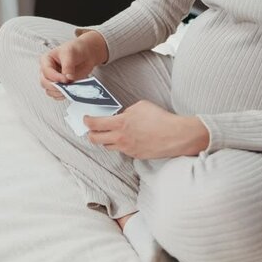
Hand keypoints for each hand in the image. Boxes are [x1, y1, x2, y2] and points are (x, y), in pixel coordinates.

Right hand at [40, 30, 108, 99]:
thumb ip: (68, 66)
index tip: (66, 79)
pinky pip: (58, 95)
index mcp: (46, 60)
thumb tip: (68, 78)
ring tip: (70, 89)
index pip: (46, 72)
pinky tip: (71, 92)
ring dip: (60, 93)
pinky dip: (64, 96)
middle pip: (45, 83)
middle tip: (67, 86)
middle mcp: (48, 71)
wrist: (86, 54)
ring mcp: (54, 80)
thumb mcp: (70, 53)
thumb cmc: (76, 49)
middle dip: (56, 87)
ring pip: (50, 91)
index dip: (55, 77)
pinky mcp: (61, 86)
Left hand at [84, 100, 209, 159]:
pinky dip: (120, 144)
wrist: (175, 135)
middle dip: (90, 133)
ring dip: (105, 140)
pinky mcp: (135, 155)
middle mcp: (120, 138)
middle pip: (95, 139)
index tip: (86, 119)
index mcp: (120, 123)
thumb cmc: (160, 119)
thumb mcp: (140, 106)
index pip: (94, 124)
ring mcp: (127, 148)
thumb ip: (127, 111)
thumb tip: (122, 116)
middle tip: (92, 129)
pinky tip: (127, 139)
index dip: (87, 121)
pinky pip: (122, 150)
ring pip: (107, 146)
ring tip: (109, 134)